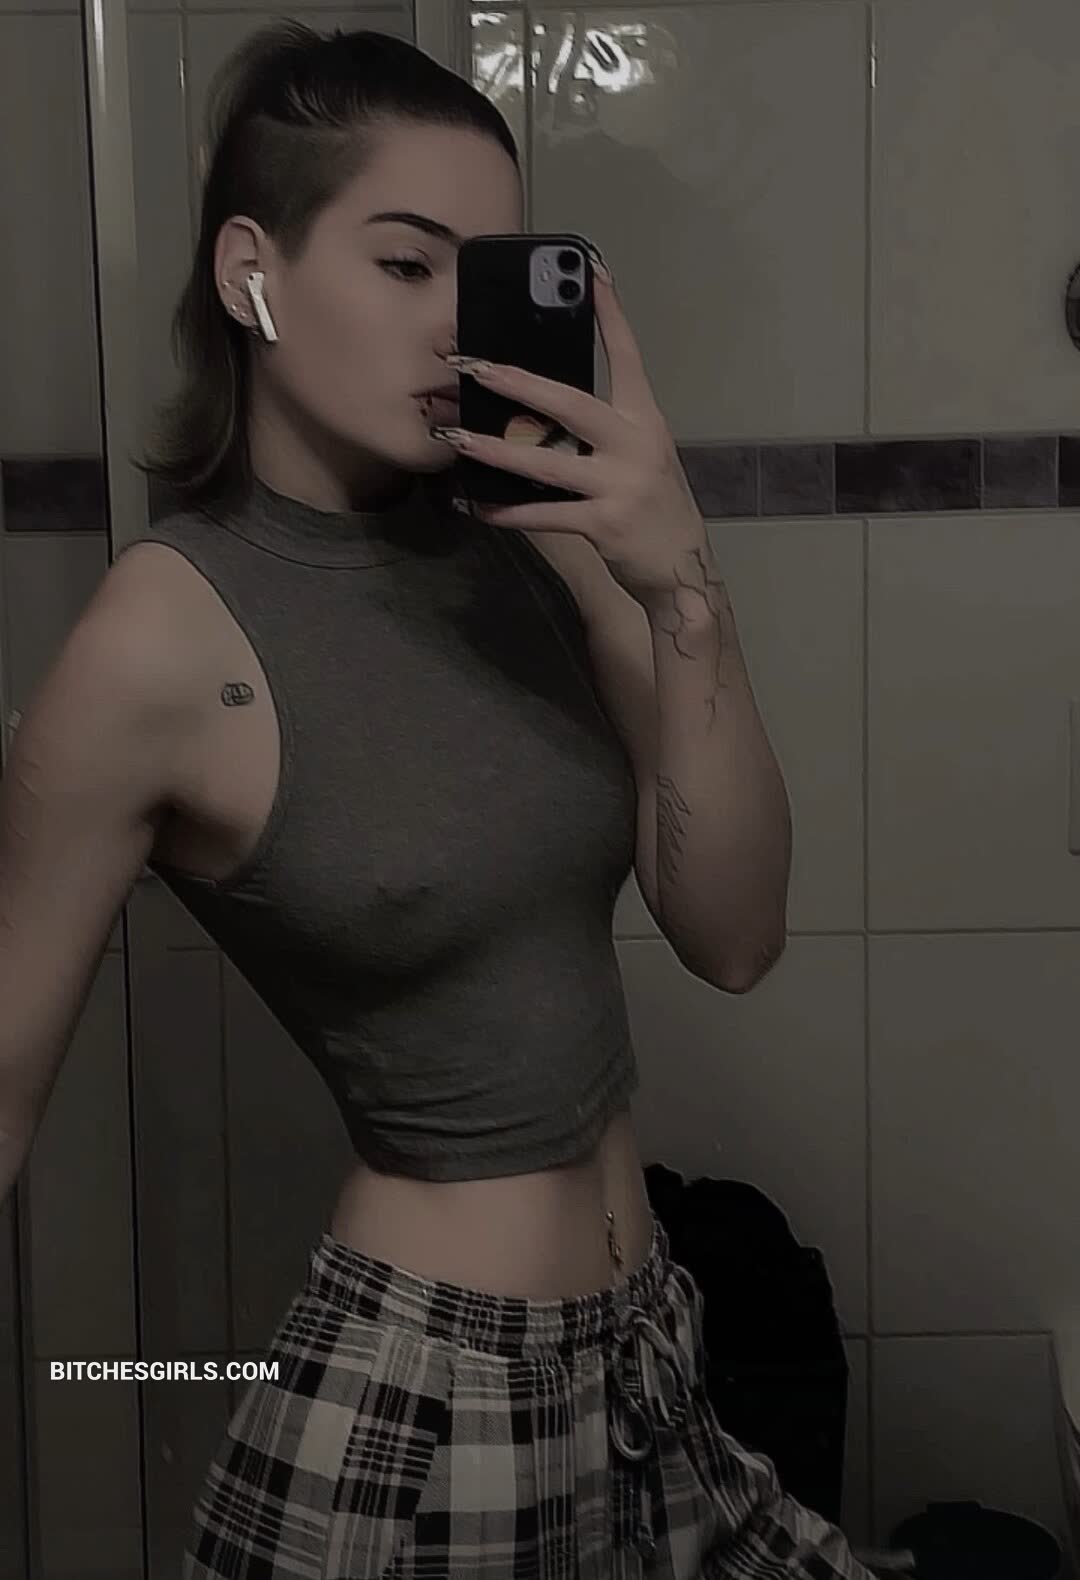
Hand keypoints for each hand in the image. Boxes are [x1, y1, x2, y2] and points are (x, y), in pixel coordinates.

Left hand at [434, 267, 713, 614]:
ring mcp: (620, 485)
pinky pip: (543, 514)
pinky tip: (477, 505)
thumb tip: (542, 408)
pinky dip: (507, 511)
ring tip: (454, 436)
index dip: (611, 314)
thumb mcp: (641, 458)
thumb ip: (602, 433)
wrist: (682, 570)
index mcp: (646, 421)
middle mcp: (635, 445)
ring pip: (545, 462)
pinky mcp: (603, 524)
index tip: (593, 270)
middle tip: (472, 364)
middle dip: (516, 381)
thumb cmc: (653, 509)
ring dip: (494, 450)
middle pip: (570, 402)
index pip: (629, 357)